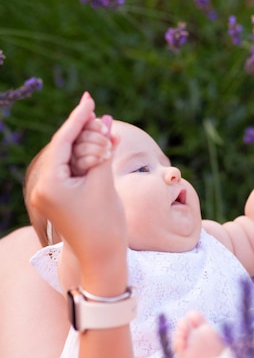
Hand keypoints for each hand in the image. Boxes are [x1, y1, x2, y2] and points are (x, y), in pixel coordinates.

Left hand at [30, 93, 126, 273]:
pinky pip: (71, 171)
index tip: (89, 99)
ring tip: (108, 133)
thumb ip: (102, 148)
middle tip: (103, 119)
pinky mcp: (58, 198)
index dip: (78, 119)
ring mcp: (48, 194)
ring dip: (88, 146)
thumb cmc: (105, 224)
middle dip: (85, 133)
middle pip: (63, 148)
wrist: (103, 258)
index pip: (62, 141)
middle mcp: (42, 188)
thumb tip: (105, 119)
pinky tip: (103, 148)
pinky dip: (87, 160)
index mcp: (49, 185)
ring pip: (68, 158)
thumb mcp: (105, 182)